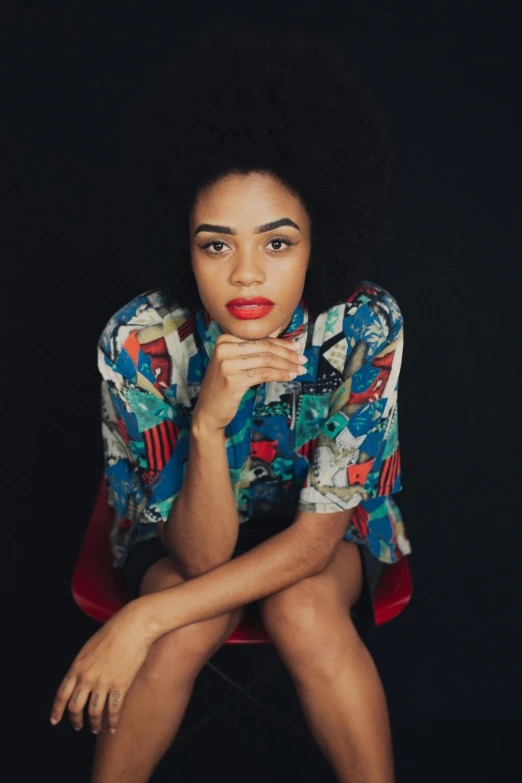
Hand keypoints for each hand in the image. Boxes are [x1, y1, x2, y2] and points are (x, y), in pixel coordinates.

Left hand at [50, 602, 156, 734]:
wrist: (133, 626)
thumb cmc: (113, 632)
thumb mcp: (89, 647)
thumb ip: (82, 665)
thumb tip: (79, 679)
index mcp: (77, 666)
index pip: (61, 694)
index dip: (57, 710)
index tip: (55, 720)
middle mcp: (87, 677)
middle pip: (75, 707)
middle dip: (75, 720)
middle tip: (78, 726)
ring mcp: (104, 682)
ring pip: (93, 712)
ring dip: (93, 725)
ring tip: (95, 729)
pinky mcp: (121, 685)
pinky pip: (113, 710)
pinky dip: (112, 722)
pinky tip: (112, 727)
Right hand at [192, 332, 306, 431]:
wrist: (208, 411)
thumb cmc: (224, 387)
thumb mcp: (234, 364)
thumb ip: (252, 351)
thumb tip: (283, 343)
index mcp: (224, 340)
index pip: (259, 338)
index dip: (281, 343)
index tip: (297, 347)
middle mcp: (223, 348)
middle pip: (265, 347)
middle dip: (287, 354)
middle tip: (303, 359)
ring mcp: (227, 364)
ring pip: (267, 360)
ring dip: (287, 365)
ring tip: (300, 370)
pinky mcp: (233, 380)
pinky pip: (264, 374)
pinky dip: (280, 375)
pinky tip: (290, 377)